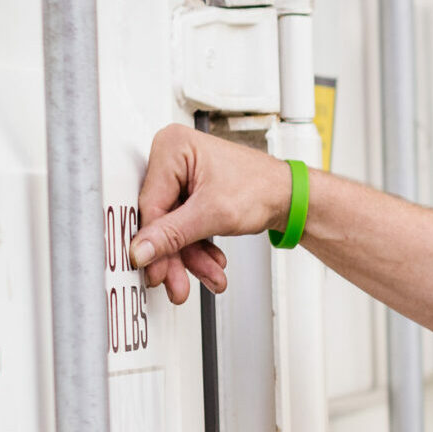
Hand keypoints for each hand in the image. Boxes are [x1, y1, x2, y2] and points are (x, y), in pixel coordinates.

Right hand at [130, 123, 290, 304]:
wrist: (291, 196)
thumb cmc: (263, 188)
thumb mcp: (213, 214)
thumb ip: (173, 235)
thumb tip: (141, 250)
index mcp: (172, 147)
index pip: (150, 204)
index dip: (153, 243)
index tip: (154, 271)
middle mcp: (173, 156)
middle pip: (161, 218)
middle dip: (176, 255)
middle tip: (177, 284)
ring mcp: (182, 174)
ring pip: (174, 226)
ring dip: (190, 256)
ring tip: (209, 276)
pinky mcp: (190, 191)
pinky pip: (185, 224)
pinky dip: (198, 247)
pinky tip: (212, 263)